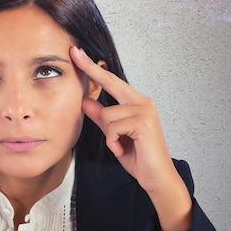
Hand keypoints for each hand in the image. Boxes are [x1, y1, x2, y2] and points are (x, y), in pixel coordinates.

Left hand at [70, 46, 191, 230]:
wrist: (156, 177)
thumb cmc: (139, 156)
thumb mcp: (113, 134)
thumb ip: (101, 117)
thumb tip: (84, 102)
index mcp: (136, 102)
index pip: (111, 82)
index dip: (93, 68)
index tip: (77, 53)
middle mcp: (142, 102)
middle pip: (110, 83)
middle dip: (91, 70)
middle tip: (74, 52)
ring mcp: (144, 111)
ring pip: (107, 114)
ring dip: (109, 134)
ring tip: (121, 145)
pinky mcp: (143, 123)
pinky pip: (113, 127)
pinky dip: (114, 142)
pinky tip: (124, 149)